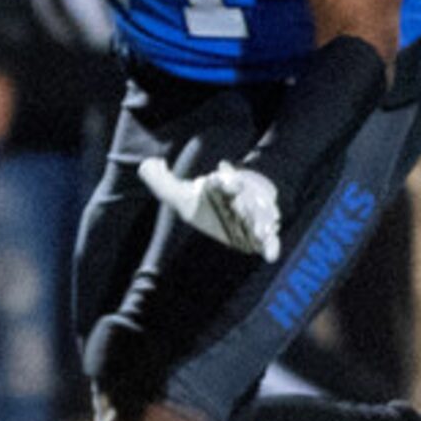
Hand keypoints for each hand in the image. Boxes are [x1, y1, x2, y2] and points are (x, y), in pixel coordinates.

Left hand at [138, 155, 281, 261]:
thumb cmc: (203, 199)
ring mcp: (253, 214)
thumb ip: (160, 180)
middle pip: (245, 199)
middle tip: (241, 202)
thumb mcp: (178, 193)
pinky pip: (270, 238)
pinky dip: (272, 245)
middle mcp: (239, 198)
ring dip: (262, 222)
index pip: (223, 181)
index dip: (223, 178)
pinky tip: (271, 256)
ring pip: (261, 216)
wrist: (226, 205)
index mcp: (221, 186)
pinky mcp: (261, 231)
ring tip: (262, 230)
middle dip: (245, 201)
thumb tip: (148, 164)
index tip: (220, 174)